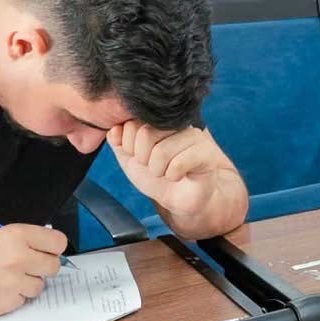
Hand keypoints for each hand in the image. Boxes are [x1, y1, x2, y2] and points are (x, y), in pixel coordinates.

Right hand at [0, 225, 64, 316]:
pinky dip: (15, 297)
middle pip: (54, 266)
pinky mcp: (11, 303)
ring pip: (40, 286)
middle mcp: (21, 258)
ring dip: (28, 284)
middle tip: (26, 267)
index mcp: (17, 236)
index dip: (52, 248)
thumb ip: (22, 241)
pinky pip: (24, 300)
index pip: (58, 242)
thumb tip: (44, 246)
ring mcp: (17, 282)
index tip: (46, 251)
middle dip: (42, 267)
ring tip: (6, 280)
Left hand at [109, 123, 235, 224]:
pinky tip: (179, 177)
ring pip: (161, 151)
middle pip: (146, 134)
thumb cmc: (158, 176)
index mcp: (159, 121)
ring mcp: (194, 137)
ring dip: (159, 170)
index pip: (132, 125)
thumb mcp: (130, 159)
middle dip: (144, 159)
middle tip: (155, 167)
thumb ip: (119, 143)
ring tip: (166, 173)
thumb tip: (113, 130)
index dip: (130, 147)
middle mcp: (177, 124)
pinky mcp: (206, 154)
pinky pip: (178, 163)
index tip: (142, 158)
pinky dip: (173, 176)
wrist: (179, 199)